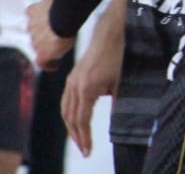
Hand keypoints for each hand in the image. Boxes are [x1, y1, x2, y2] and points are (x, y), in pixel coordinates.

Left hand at [27, 0, 74, 70]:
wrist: (64, 18)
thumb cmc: (63, 6)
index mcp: (33, 11)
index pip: (32, 14)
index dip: (39, 18)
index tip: (46, 22)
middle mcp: (31, 27)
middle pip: (35, 33)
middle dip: (43, 34)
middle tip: (55, 36)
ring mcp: (35, 41)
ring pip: (39, 46)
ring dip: (46, 47)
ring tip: (58, 48)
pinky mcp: (42, 54)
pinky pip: (43, 62)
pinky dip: (48, 64)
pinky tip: (54, 65)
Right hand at [61, 23, 122, 156]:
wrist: (108, 34)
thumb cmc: (117, 56)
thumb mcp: (120, 82)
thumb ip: (115, 103)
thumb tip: (115, 121)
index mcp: (87, 89)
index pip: (82, 120)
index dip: (84, 137)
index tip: (88, 150)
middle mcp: (75, 86)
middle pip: (71, 118)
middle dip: (77, 136)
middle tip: (84, 149)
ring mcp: (71, 81)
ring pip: (65, 110)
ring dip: (70, 127)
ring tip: (78, 139)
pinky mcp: (72, 77)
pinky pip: (65, 100)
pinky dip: (68, 113)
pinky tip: (74, 120)